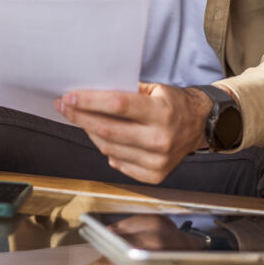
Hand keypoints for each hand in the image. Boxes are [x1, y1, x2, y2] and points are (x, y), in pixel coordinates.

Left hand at [55, 83, 214, 183]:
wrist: (199, 126)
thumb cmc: (174, 104)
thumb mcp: (155, 88)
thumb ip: (127, 91)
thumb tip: (91, 93)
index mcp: (162, 112)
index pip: (118, 105)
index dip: (90, 101)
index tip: (69, 97)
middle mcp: (160, 139)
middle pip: (108, 130)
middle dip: (81, 117)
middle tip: (64, 107)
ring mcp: (157, 161)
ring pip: (109, 148)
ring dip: (90, 132)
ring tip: (81, 119)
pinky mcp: (154, 175)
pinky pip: (118, 162)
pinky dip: (107, 149)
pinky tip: (104, 137)